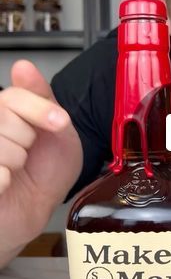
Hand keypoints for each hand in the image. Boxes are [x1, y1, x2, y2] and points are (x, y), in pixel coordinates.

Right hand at [0, 60, 82, 265]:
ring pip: (2, 146)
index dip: (40, 110)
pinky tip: (5, 184)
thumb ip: (40, 98)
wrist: (33, 212)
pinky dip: (5, 180)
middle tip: (26, 154)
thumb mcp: (55, 130)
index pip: (13, 97)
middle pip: (6, 118)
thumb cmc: (43, 172)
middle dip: (27, 140)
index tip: (58, 123)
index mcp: (0, 112)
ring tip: (14, 169)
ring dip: (16, 162)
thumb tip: (23, 67)